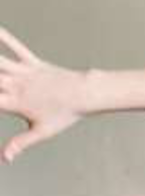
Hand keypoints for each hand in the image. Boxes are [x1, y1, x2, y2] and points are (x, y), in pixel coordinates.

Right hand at [0, 26, 84, 162]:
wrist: (85, 94)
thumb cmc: (64, 114)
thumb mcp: (42, 132)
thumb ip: (20, 144)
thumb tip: (5, 159)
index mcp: (15, 103)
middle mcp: (16, 85)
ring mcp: (24, 72)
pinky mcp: (32, 62)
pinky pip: (15, 46)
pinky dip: (4, 36)